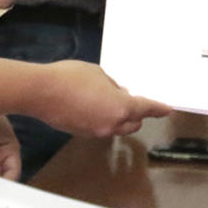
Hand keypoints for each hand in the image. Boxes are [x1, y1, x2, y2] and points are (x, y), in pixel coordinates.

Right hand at [36, 60, 171, 137]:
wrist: (41, 92)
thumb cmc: (71, 77)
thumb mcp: (98, 73)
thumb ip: (112, 85)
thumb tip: (117, 92)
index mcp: (121, 107)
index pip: (147, 109)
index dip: (159, 109)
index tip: (167, 110)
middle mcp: (112, 124)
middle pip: (134, 124)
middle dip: (137, 114)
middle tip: (133, 100)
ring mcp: (96, 131)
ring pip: (117, 128)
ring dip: (119, 118)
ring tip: (110, 101)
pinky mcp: (82, 133)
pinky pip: (101, 128)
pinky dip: (104, 120)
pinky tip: (94, 107)